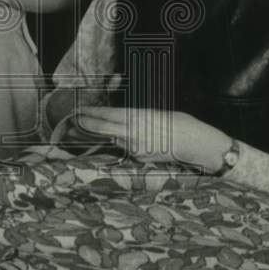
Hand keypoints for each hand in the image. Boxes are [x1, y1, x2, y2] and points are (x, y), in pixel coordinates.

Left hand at [76, 106, 230, 170]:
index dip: (90, 113)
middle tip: (71, 121)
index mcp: (137, 118)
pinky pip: (125, 148)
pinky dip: (120, 143)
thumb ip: (135, 116)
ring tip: (87, 130)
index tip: (78, 110)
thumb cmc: (181, 123)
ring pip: (113, 139)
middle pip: (102, 129)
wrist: (196, 144)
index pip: (107, 115)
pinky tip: (118, 139)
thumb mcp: (155, 113)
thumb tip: (121, 118)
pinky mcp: (140, 159)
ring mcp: (135, 148)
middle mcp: (133, 134)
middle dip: (86, 125)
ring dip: (102, 135)